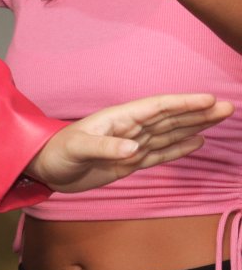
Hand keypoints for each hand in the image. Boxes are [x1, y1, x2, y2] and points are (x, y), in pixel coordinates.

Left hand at [25, 93, 231, 192]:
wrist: (46, 170)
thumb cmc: (57, 153)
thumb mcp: (77, 149)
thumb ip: (105, 147)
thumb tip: (134, 149)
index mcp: (117, 119)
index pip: (156, 107)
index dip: (182, 103)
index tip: (208, 99)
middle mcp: (128, 129)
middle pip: (169, 118)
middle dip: (198, 112)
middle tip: (227, 107)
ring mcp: (132, 145)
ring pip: (170, 133)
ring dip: (194, 126)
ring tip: (219, 118)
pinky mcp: (130, 162)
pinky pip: (161, 153)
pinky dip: (180, 147)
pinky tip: (197, 141)